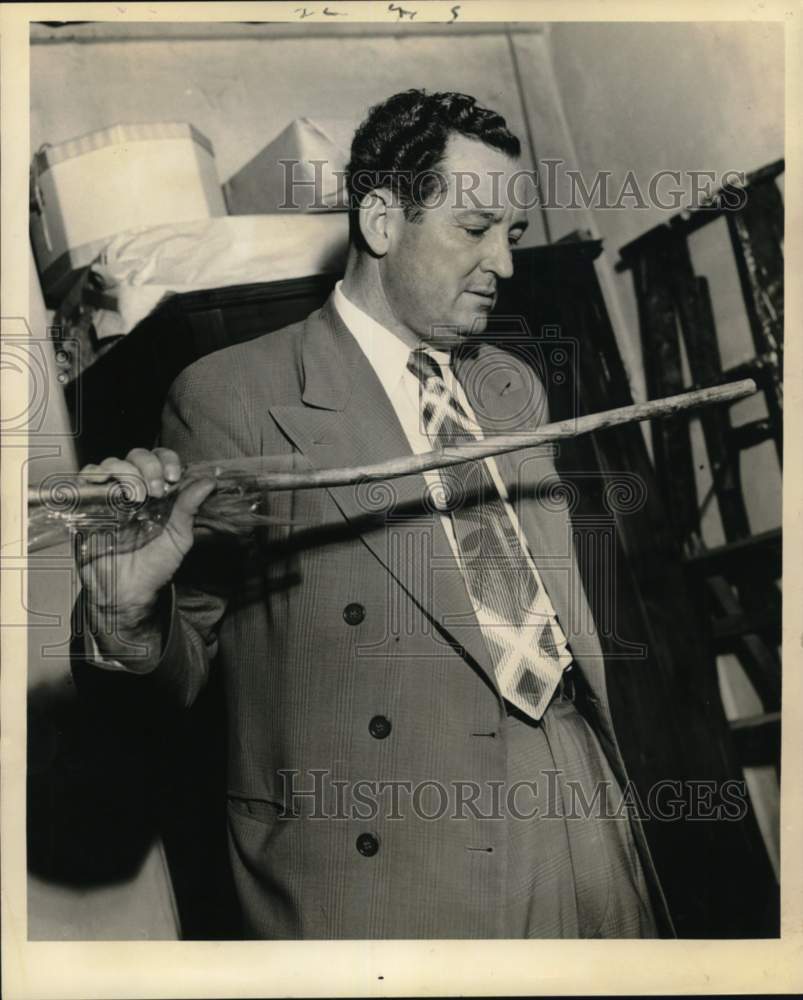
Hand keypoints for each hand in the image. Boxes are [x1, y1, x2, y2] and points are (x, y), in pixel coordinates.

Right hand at [76, 447, 215, 644]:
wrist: (128, 591)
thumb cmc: (154, 564)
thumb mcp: (178, 536)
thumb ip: (189, 508)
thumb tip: (209, 482)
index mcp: (156, 491)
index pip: (160, 460)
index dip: (167, 461)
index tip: (174, 477)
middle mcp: (132, 488)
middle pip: (136, 456)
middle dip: (148, 467)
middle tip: (156, 491)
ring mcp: (108, 495)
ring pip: (111, 463)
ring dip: (126, 473)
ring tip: (136, 497)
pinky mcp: (85, 505)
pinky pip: (84, 479)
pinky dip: (94, 476)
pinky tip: (107, 488)